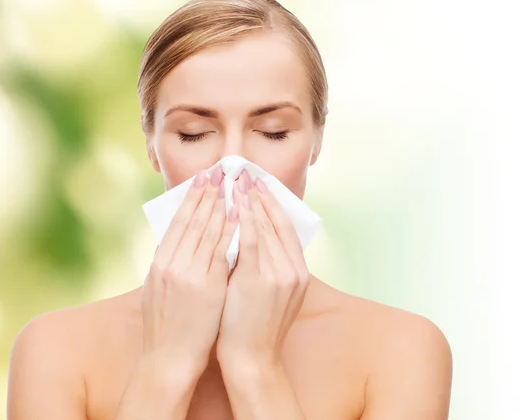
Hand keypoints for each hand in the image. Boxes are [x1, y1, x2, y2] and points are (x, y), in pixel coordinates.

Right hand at [141, 165, 238, 376]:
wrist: (167, 360)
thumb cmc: (164, 325)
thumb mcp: (158, 288)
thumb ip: (170, 262)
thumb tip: (181, 239)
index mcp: (159, 262)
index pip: (178, 222)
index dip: (190, 198)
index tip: (201, 179)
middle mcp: (171, 264)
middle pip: (193, 220)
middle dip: (207, 194)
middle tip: (218, 172)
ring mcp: (189, 275)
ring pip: (207, 231)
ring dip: (220, 206)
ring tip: (230, 186)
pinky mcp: (207, 288)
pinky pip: (221, 252)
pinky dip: (230, 231)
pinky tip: (238, 215)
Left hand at [217, 170, 310, 369]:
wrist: (252, 360)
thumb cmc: (253, 328)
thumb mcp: (271, 295)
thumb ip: (267, 267)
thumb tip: (253, 239)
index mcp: (298, 273)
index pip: (286, 228)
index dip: (273, 204)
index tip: (260, 185)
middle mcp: (293, 269)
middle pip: (277, 222)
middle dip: (261, 195)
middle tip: (247, 173)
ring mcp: (279, 274)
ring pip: (265, 226)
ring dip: (250, 200)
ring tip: (237, 180)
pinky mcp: (259, 278)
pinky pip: (251, 239)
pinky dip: (244, 217)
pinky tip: (235, 201)